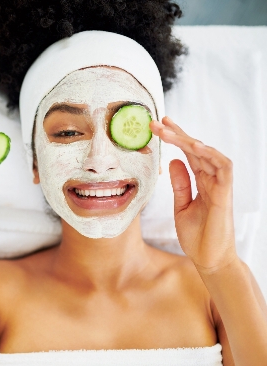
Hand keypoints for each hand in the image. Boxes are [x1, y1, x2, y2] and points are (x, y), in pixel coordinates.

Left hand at [150, 117, 236, 272]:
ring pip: (208, 155)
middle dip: (177, 134)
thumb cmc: (197, 236)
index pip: (189, 154)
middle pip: (196, 150)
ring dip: (189, 140)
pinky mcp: (224, 196)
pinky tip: (195, 146)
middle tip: (158, 121)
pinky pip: (223, 170)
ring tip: (169, 129)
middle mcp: (211, 181)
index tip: (161, 126)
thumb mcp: (181, 206)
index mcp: (201, 182)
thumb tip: (172, 162)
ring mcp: (219, 187)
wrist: (208, 261)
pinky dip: (211, 155)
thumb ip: (180, 184)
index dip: (176, 138)